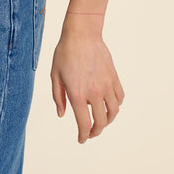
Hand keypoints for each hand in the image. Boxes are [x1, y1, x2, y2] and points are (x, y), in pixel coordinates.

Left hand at [50, 22, 124, 142]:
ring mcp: (106, 84)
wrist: (82, 33)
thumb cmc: (65, 52)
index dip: (83, 135)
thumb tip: (62, 115)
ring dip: (108, 120)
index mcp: (77, 94)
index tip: (82, 139)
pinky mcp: (113, 77)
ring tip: (101, 120)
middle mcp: (94, 92)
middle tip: (90, 133)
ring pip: (113, 112)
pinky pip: (119, 97)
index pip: (84, 124)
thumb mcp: (55, 75)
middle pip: (101, 122)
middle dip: (96, 132)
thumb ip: (58, 97)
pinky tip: (109, 105)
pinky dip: (116, 105)